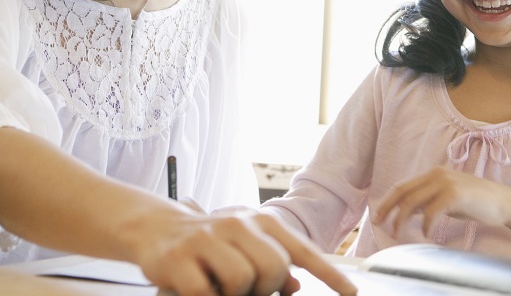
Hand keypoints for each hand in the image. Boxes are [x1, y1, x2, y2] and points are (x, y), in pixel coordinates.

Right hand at [133, 205, 356, 295]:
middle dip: (266, 287)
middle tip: (248, 289)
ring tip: (219, 285)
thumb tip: (295, 288)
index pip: (302, 249)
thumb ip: (273, 264)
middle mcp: (238, 223)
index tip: (351, 293)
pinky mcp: (179, 258)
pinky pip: (205, 292)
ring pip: (241, 280)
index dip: (329, 274)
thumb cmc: (212, 242)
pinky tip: (200, 288)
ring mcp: (207, 239)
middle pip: (274, 267)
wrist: (159, 227)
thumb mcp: (246, 246)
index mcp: (262, 221)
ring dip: (234, 294)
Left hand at [372, 166, 510, 246]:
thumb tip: (406, 212)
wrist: (503, 202)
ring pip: (413, 201)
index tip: (378, 216)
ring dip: (402, 220)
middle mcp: (437, 174)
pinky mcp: (455, 194)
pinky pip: (431, 212)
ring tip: (399, 234)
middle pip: (403, 192)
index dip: (388, 201)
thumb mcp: (447, 198)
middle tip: (380, 224)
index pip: (403, 186)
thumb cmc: (475, 202)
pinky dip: (425, 225)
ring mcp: (446, 183)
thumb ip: (428, 201)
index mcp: (434, 174)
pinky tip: (426, 233)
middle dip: (388, 209)